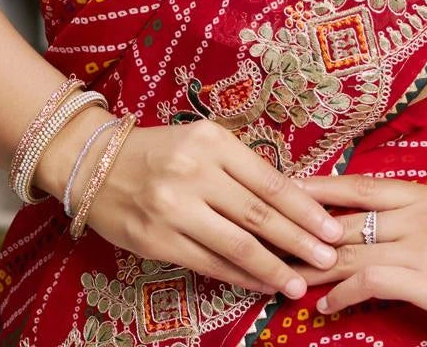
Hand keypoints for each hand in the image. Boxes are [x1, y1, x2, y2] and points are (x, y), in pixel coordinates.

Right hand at [71, 115, 345, 299]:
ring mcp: (174, 209)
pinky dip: (240, 277)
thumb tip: (294, 201)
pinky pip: (209, 264)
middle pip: (258, 215)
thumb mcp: (202, 142)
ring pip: (237, 245)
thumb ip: (241, 168)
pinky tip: (262, 284)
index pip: (269, 180)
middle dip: (299, 241)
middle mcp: (194, 172)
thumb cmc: (160, 150)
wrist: (94, 163)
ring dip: (274, 268)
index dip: (304, 208)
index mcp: (211, 141)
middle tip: (330, 257)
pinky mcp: (157, 240)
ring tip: (299, 284)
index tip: (332, 226)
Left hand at [285, 121, 426, 346]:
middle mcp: (416, 214)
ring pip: (349, 249)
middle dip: (305, 229)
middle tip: (273, 236)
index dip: (323, 187)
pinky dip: (341, 292)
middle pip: (345, 218)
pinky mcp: (421, 278)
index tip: (291, 189)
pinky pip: (367, 280)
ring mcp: (417, 245)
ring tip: (286, 275)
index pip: (362, 185)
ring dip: (314, 266)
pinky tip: (324, 304)